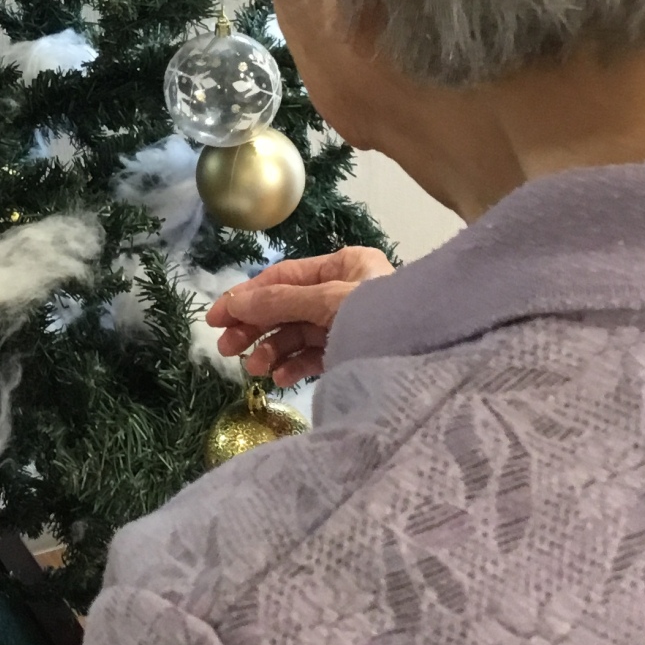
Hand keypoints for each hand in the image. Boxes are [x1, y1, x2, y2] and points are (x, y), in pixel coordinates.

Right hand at [206, 246, 393, 384]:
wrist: (427, 359)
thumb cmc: (381, 317)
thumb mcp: (328, 301)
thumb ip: (279, 302)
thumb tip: (233, 303)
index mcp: (344, 266)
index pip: (283, 277)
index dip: (247, 296)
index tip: (216, 318)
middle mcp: (345, 291)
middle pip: (286, 306)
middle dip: (256, 327)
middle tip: (226, 349)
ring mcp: (348, 324)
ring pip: (298, 334)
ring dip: (272, 350)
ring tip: (254, 369)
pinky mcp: (353, 353)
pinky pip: (315, 357)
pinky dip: (295, 367)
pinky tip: (281, 379)